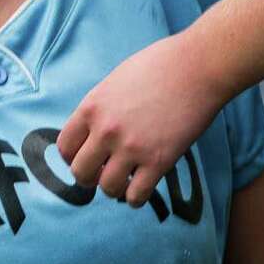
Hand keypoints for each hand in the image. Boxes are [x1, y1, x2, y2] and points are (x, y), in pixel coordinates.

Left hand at [57, 33, 224, 205]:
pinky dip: (137, 197)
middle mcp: (106, 131)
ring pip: (107, 188)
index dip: (73, 157)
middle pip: (80, 172)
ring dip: (115, 187)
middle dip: (90, 177)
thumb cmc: (161, 66)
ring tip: (127, 178)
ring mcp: (131, 148)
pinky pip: (136, 196)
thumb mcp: (116, 80)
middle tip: (104, 172)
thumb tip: (95, 132)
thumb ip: (102, 108)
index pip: (65, 146)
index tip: (86, 158)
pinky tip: (143, 185)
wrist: (197, 67)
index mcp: (92, 107)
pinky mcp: (158, 161)